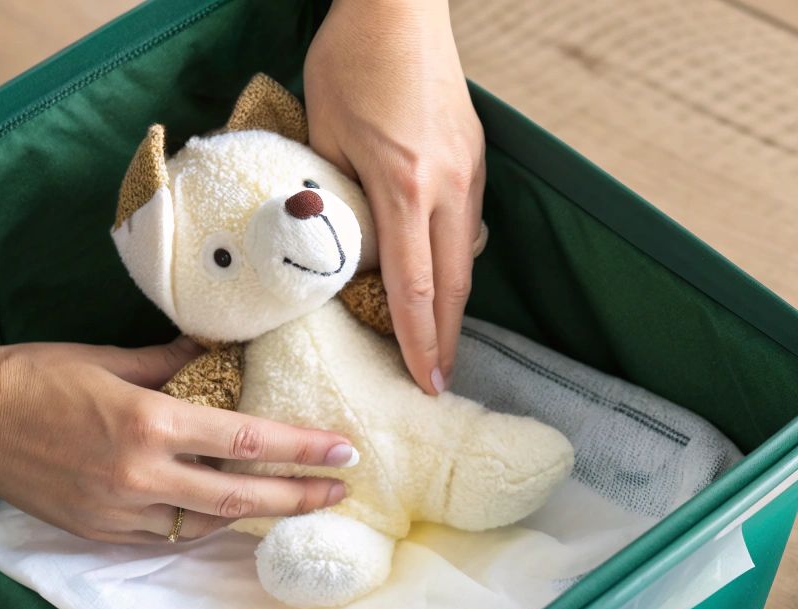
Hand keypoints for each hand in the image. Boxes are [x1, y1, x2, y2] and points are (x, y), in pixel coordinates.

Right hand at [0, 338, 355, 542]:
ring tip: (289, 500)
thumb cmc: (36, 376)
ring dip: (252, 514)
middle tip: (340, 492)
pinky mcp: (101, 533)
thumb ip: (172, 361)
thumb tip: (221, 350)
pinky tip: (222, 511)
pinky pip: (168, 536)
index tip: (343, 452)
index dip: (302, 450)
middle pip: (242, 498)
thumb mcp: (110, 358)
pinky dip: (200, 524)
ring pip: (207, 524)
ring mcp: (121, 511)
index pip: (247, 440)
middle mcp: (142, 475)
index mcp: (150, 422)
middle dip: (299, 498)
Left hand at [304, 0, 483, 394]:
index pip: (415, 286)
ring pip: (465, 256)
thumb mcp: (323, 133)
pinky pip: (466, 222)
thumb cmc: (352, 60)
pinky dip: (453, 259)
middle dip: (446, 338)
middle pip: (453, 284)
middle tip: (439, 381)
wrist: (400, 6)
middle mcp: (448, 185)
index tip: (425, 382)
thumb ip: (333, 199)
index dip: (419, 342)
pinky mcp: (475, 156)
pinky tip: (437, 273)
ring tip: (437, 340)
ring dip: (452, 303)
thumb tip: (335, 247)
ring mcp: (469, 170)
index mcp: (406, 185)